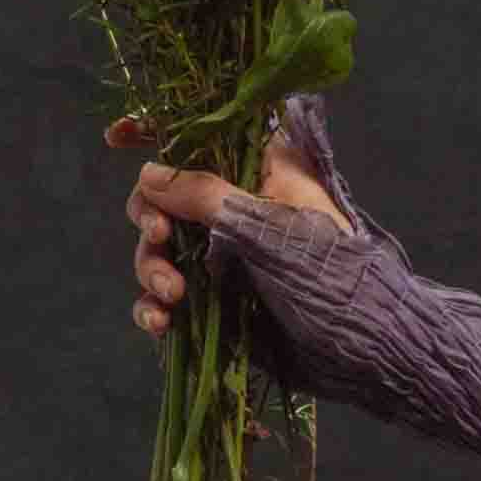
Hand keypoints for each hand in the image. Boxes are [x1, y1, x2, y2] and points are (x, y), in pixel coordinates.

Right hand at [117, 116, 347, 340]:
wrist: (365, 349)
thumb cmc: (330, 274)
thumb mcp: (266, 224)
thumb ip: (205, 195)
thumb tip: (147, 175)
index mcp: (259, 171)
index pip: (201, 135)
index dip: (155, 131)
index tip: (115, 137)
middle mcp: (237, 208)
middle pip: (164, 197)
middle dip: (150, 217)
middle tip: (161, 236)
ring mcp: (225, 256)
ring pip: (161, 250)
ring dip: (152, 268)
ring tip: (172, 295)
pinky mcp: (217, 301)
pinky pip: (167, 298)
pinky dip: (155, 308)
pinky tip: (160, 324)